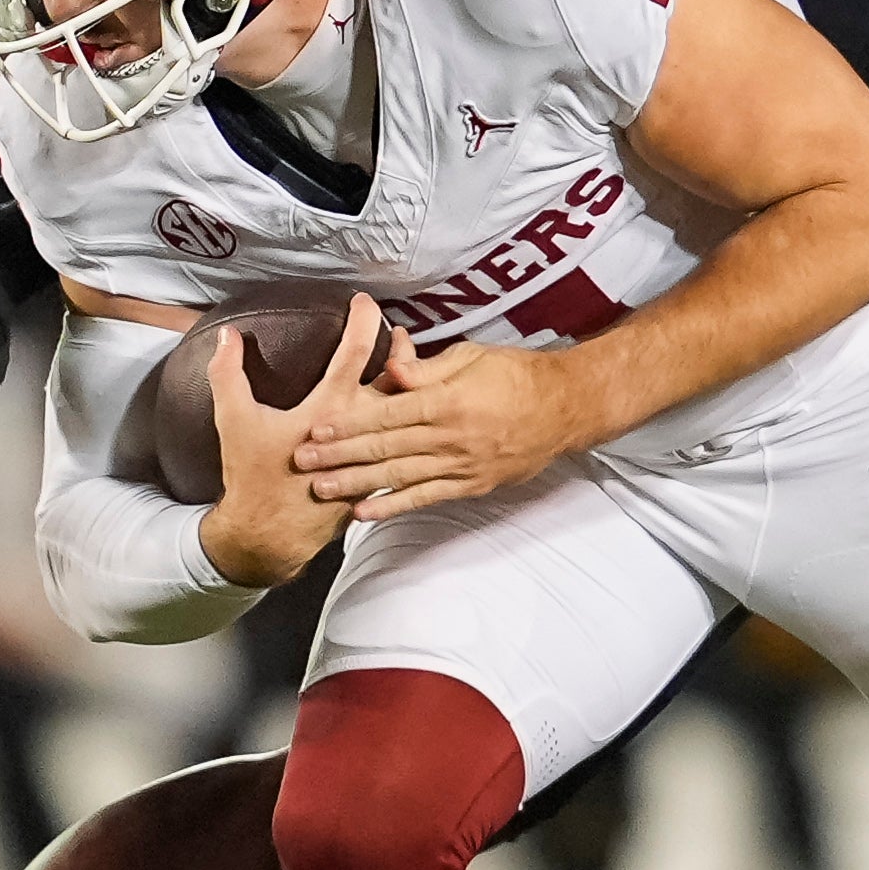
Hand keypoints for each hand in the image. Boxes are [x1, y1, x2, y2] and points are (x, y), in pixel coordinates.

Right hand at [198, 300, 382, 585]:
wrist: (269, 537)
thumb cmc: (254, 478)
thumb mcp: (234, 422)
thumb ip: (228, 374)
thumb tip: (227, 336)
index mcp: (329, 409)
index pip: (356, 353)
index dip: (364, 321)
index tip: (364, 301)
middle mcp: (359, 429)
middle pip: (396, 380)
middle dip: (402, 353)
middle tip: (401, 332)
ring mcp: (371, 456)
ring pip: (404, 413)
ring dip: (410, 387)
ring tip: (413, 367)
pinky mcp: (375, 478)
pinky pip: (401, 446)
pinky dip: (406, 426)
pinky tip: (407, 419)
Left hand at [295, 329, 592, 519]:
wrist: (566, 409)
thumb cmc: (518, 375)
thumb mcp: (471, 357)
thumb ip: (426, 369)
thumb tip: (389, 371)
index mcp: (448, 401)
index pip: (387, 414)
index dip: (348, 423)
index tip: (316, 428)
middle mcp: (451, 438)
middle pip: (385, 448)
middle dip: (339, 455)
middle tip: (302, 462)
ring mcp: (462, 466)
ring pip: (399, 477)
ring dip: (356, 484)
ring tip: (321, 489)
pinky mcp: (471, 485)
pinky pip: (425, 497)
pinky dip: (393, 506)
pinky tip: (364, 513)